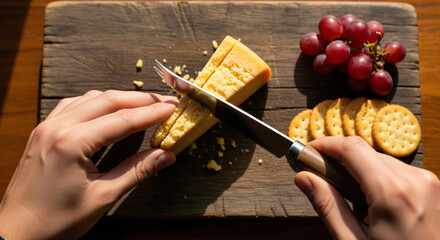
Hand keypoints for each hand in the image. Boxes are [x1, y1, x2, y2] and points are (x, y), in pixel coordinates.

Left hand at [0, 90, 177, 239]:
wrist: (16, 232)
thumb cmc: (55, 221)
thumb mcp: (103, 197)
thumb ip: (137, 171)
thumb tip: (166, 156)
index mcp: (72, 143)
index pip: (122, 119)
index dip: (152, 112)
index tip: (172, 108)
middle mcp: (57, 127)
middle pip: (108, 100)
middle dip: (140, 99)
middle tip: (164, 102)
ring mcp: (47, 126)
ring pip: (90, 98)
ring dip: (119, 98)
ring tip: (143, 105)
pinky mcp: (43, 131)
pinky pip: (74, 105)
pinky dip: (97, 103)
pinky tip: (109, 110)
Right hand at [294, 136, 439, 239]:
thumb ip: (328, 206)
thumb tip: (305, 179)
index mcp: (393, 193)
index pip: (351, 148)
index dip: (325, 145)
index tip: (309, 152)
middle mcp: (416, 181)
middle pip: (366, 153)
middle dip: (341, 162)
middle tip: (323, 182)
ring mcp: (430, 185)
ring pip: (382, 162)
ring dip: (361, 173)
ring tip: (355, 206)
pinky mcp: (434, 190)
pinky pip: (399, 173)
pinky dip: (381, 181)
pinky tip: (376, 207)